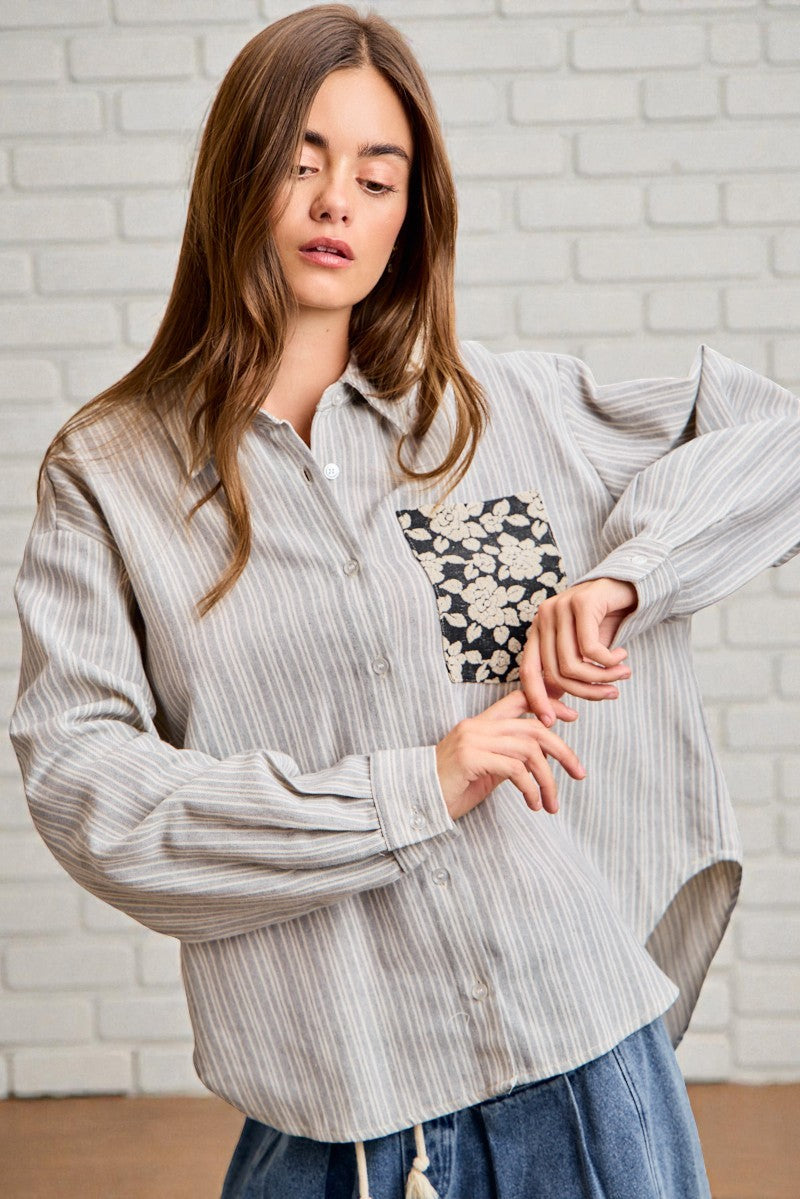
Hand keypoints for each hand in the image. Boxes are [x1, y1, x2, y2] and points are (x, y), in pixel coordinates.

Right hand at [435, 687, 585, 818]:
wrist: (418, 801)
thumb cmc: (452, 788)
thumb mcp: (486, 770)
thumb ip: (509, 758)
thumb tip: (541, 758)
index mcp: (480, 724)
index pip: (518, 699)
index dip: (548, 704)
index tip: (572, 717)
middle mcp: (477, 726)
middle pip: (533, 727)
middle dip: (562, 750)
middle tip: (579, 772)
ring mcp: (473, 740)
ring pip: (528, 751)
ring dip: (547, 780)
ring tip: (551, 803)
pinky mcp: (470, 759)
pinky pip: (514, 769)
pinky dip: (530, 788)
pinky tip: (533, 804)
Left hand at [518, 578, 637, 725]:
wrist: (628, 587)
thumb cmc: (604, 623)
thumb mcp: (583, 652)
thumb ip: (567, 672)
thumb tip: (554, 705)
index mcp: (538, 632)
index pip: (528, 672)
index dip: (538, 700)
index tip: (553, 722)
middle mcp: (543, 619)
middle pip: (556, 674)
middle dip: (586, 692)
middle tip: (612, 694)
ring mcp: (560, 608)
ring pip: (573, 664)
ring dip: (603, 677)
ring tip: (623, 674)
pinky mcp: (581, 603)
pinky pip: (592, 649)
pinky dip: (610, 661)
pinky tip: (623, 655)